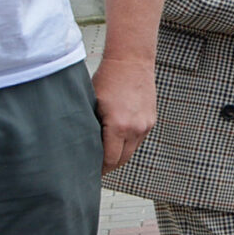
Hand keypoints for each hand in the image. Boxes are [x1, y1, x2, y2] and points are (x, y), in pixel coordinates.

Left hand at [93, 53, 156, 172]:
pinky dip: (128, 143)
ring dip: (119, 154)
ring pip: (131, 151)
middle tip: (96, 169)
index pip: (109, 160)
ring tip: (106, 155)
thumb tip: (83, 146)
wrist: (131, 62)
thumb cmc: (108, 79)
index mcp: (118, 126)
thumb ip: (91, 128)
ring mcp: (146, 125)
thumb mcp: (92, 104)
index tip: (91, 172)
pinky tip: (117, 139)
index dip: (99, 169)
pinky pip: (138, 139)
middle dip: (109, 165)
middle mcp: (135, 128)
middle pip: (122, 159)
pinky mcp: (151, 120)